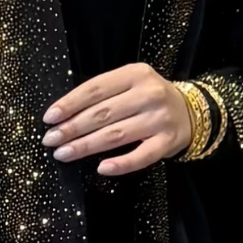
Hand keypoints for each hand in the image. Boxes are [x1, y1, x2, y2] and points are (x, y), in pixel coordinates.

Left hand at [42, 64, 192, 174]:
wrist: (192, 111)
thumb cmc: (150, 98)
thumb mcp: (131, 84)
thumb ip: (105, 93)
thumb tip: (64, 115)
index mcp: (135, 74)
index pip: (96, 88)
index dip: (70, 104)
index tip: (50, 118)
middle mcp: (148, 94)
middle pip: (103, 113)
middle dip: (72, 128)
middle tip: (51, 140)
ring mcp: (159, 119)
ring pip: (116, 135)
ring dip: (86, 146)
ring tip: (64, 153)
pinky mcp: (167, 142)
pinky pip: (141, 157)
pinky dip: (120, 164)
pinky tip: (101, 168)